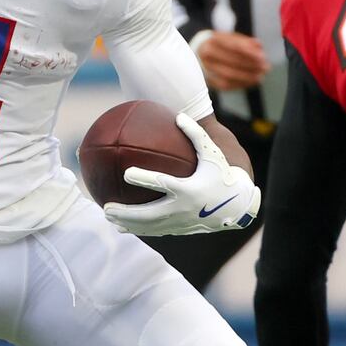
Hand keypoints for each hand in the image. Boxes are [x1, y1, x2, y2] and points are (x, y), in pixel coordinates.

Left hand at [102, 112, 260, 235]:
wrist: (238, 205)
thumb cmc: (223, 175)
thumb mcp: (213, 154)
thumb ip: (196, 134)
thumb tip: (178, 115)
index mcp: (189, 188)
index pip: (162, 183)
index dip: (144, 178)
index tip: (126, 172)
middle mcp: (183, 208)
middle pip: (149, 214)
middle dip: (127, 213)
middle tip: (107, 207)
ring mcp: (182, 222)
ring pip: (150, 227)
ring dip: (128, 224)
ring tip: (109, 218)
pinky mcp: (182, 229)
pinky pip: (157, 230)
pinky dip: (140, 229)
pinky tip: (125, 227)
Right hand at [195, 32, 269, 91]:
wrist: (202, 52)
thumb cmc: (223, 45)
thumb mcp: (234, 38)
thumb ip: (246, 41)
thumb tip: (258, 45)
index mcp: (215, 39)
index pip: (233, 45)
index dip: (249, 52)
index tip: (262, 56)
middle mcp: (207, 52)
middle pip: (231, 61)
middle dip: (250, 65)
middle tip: (265, 67)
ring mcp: (206, 67)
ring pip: (228, 75)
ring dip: (247, 77)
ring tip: (260, 76)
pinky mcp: (208, 80)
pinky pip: (225, 85)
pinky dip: (240, 84)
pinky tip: (251, 82)